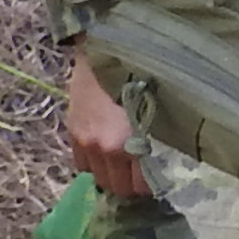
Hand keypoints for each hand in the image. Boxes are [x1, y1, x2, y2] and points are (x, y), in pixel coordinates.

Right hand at [64, 54, 148, 198]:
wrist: (107, 50)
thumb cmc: (144, 77)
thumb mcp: (160, 111)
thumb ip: (159, 140)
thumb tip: (166, 162)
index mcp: (127, 145)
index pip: (139, 186)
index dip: (150, 187)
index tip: (158, 182)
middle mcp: (102, 148)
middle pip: (116, 186)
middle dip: (130, 185)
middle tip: (142, 177)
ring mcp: (84, 141)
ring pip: (97, 177)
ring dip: (111, 176)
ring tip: (124, 167)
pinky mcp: (72, 130)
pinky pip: (81, 163)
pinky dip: (94, 164)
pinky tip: (105, 155)